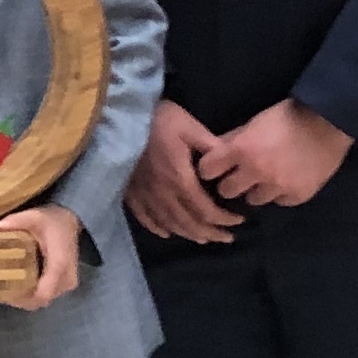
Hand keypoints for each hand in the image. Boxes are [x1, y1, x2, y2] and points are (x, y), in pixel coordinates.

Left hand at [0, 206, 81, 309]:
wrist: (69, 222)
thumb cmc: (52, 220)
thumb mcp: (34, 216)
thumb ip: (16, 221)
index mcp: (60, 265)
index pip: (42, 294)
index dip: (20, 298)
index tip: (0, 292)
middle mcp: (66, 279)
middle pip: (38, 301)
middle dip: (15, 299)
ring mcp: (66, 284)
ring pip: (39, 301)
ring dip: (20, 299)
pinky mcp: (62, 285)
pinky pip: (42, 296)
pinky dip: (26, 295)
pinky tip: (11, 287)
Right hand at [122, 100, 240, 242]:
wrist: (119, 118)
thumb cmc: (157, 120)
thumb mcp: (190, 127)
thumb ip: (211, 146)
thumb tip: (230, 162)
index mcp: (180, 179)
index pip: (205, 209)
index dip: (223, 219)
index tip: (239, 221)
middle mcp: (162, 194)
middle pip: (189, 223)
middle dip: (211, 233)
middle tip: (227, 238)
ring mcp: (144, 195)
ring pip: (169, 223)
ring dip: (188, 234)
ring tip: (204, 238)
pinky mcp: (130, 192)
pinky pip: (144, 217)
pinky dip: (157, 227)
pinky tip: (167, 233)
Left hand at [196, 99, 354, 209]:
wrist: (330, 122)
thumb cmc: (288, 116)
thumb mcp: (255, 122)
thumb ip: (232, 138)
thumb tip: (211, 150)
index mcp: (242, 149)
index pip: (207, 170)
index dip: (210, 168)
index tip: (215, 167)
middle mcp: (257, 171)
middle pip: (226, 191)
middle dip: (231, 182)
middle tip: (240, 175)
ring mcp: (278, 186)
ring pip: (252, 200)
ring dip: (256, 190)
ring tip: (267, 177)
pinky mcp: (297, 196)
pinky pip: (279, 202)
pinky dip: (280, 193)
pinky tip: (287, 180)